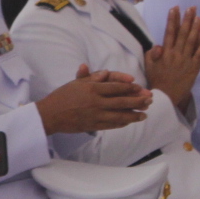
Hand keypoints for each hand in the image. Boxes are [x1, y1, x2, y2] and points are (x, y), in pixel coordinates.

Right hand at [36, 64, 151, 133]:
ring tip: (145, 114)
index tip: (140, 88)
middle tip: (150, 100)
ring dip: (134, 115)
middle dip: (138, 101)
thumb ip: (92, 77)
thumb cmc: (62, 96)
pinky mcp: (93, 125)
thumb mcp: (76, 83)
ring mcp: (96, 115)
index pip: (116, 87)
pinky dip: (122, 123)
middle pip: (122, 101)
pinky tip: (130, 121)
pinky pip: (112, 125)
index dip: (130, 87)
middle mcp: (96, 102)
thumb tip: (106, 73)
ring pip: (120, 115)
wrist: (50, 114)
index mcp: (92, 88)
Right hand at [142, 6, 199, 111]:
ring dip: (198, 29)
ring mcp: (186, 61)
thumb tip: (159, 44)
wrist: (166, 96)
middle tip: (192, 8)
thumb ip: (153, 53)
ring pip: (193, 42)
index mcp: (165, 53)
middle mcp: (177, 54)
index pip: (170, 32)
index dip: (173, 20)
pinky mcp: (194, 68)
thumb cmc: (156, 79)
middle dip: (187, 19)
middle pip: (183, 34)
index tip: (175, 8)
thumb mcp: (149, 65)